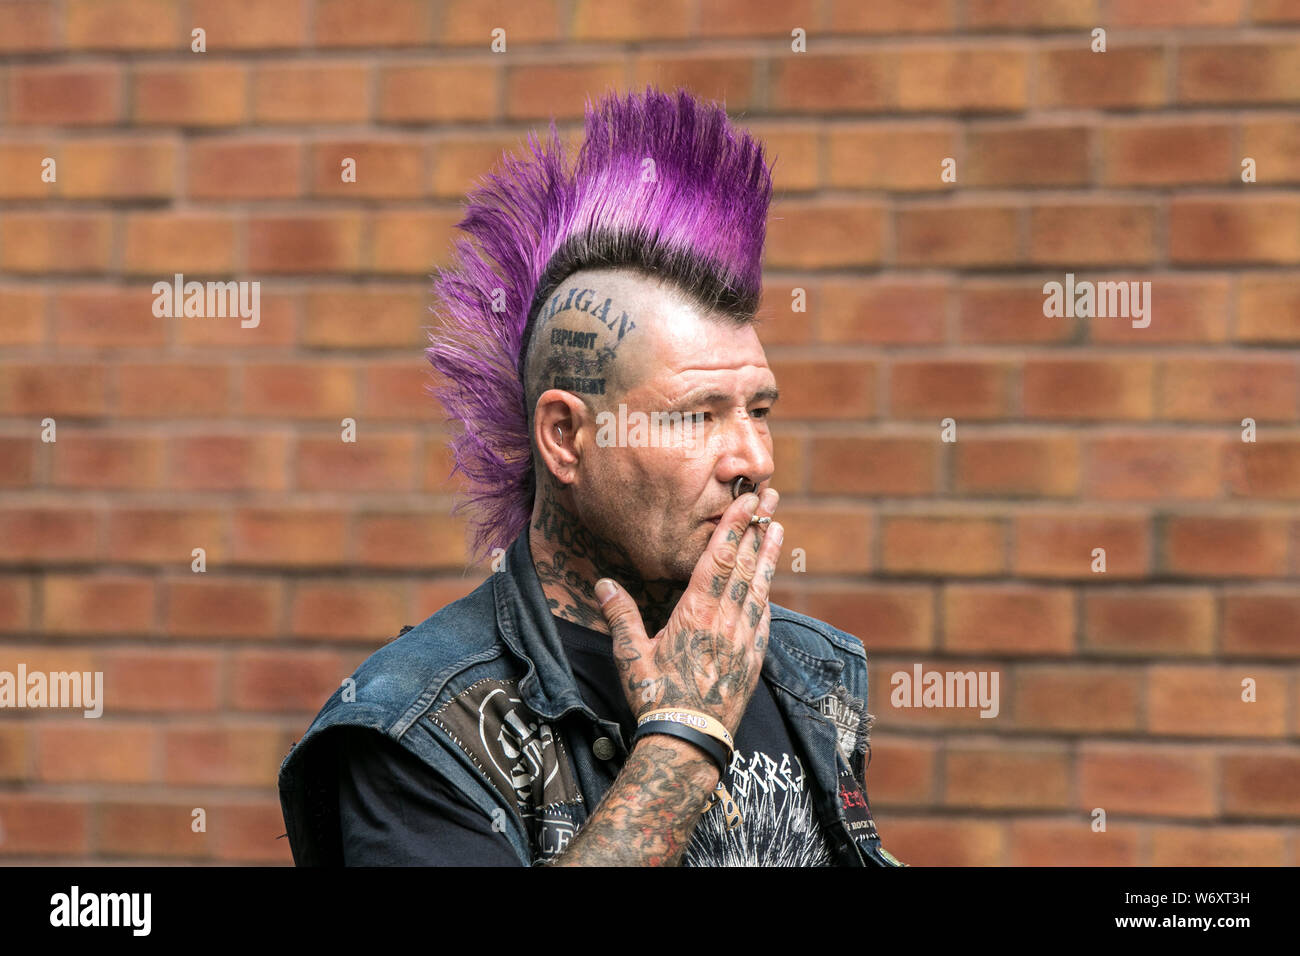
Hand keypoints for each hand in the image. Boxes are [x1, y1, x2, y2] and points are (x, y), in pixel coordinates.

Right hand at [594, 488, 782, 737]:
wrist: (690, 741)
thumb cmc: (656, 698)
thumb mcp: (631, 655)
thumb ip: (620, 615)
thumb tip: (603, 583)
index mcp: (696, 614)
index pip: (720, 558)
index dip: (735, 525)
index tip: (748, 500)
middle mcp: (725, 621)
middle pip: (746, 564)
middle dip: (758, 527)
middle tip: (770, 497)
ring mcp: (744, 639)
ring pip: (760, 587)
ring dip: (769, 555)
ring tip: (779, 528)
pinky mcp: (753, 659)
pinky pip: (764, 617)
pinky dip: (767, 593)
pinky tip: (769, 582)